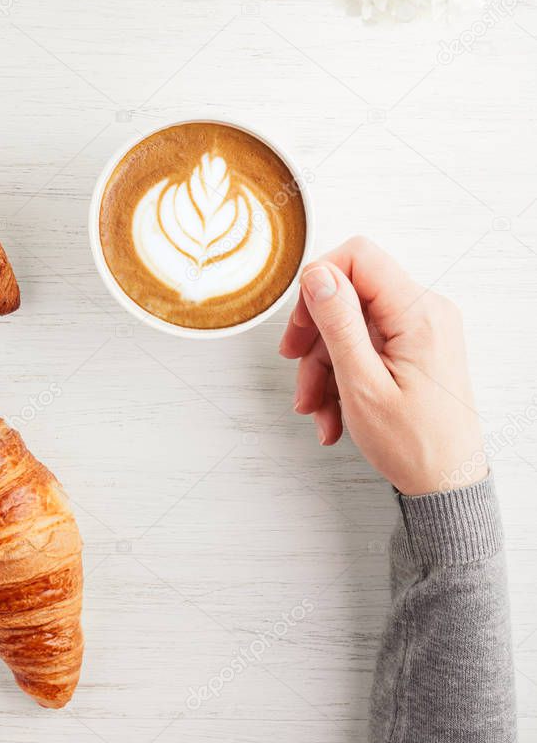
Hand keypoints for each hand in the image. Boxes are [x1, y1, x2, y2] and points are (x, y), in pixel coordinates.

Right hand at [279, 237, 486, 495]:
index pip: (359, 257)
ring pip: (351, 325)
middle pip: (349, 293)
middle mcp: (425, 312)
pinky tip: (333, 413)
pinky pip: (367, 345)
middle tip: (295, 364)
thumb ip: (338, 323)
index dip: (319, 281)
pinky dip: (343, 375)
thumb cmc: (415, 445)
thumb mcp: (362, 384)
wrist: (447, 485)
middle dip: (316, 334)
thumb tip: (318, 274)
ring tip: (316, 410)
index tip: (300, 323)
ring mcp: (421, 330)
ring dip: (324, 365)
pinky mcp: (415, 348)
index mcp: (418, 313)